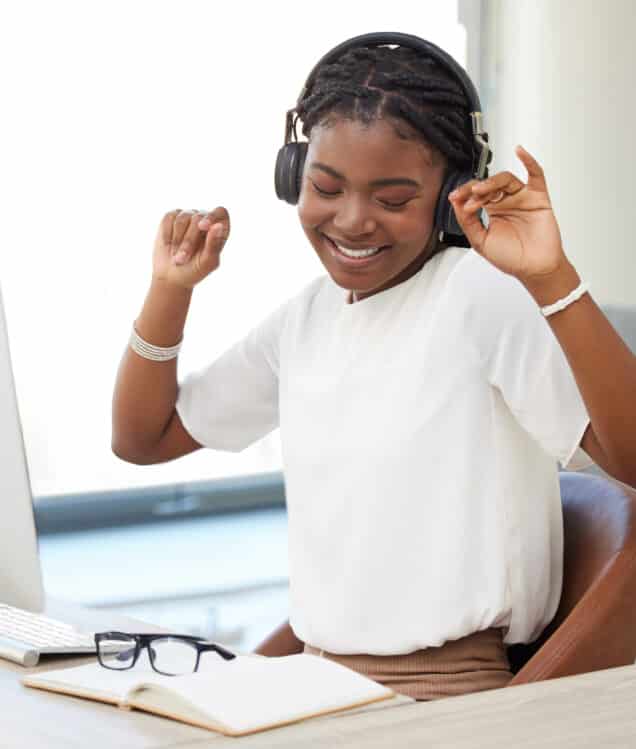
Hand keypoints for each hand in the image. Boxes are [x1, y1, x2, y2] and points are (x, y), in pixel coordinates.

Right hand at [152, 207, 229, 288]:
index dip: (212, 217)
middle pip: (198, 218)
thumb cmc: (194, 271)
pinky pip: (169, 218)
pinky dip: (167, 234)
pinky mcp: (172, 217)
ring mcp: (188, 216)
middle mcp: (205, 219)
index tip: (202, 227)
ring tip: (177, 256)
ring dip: (177, 240)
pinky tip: (168, 245)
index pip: (221, 212)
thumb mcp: (206, 263)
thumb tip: (218, 225)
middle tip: (183, 258)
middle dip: (189, 240)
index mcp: (219, 230)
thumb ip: (214, 245)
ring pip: (182, 218)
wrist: (171, 275)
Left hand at [449, 146, 567, 281]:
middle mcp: (505, 202)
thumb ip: (467, 222)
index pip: (475, 194)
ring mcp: (521, 198)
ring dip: (491, 182)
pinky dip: (529, 161)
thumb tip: (456, 203)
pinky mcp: (537, 197)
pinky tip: (520, 152)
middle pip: (488, 184)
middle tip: (469, 197)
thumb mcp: (480, 241)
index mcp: (491, 211)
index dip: (464, 194)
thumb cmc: (511, 258)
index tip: (455, 198)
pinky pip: (535, 174)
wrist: (533, 269)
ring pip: (505, 179)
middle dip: (476, 189)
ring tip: (481, 191)